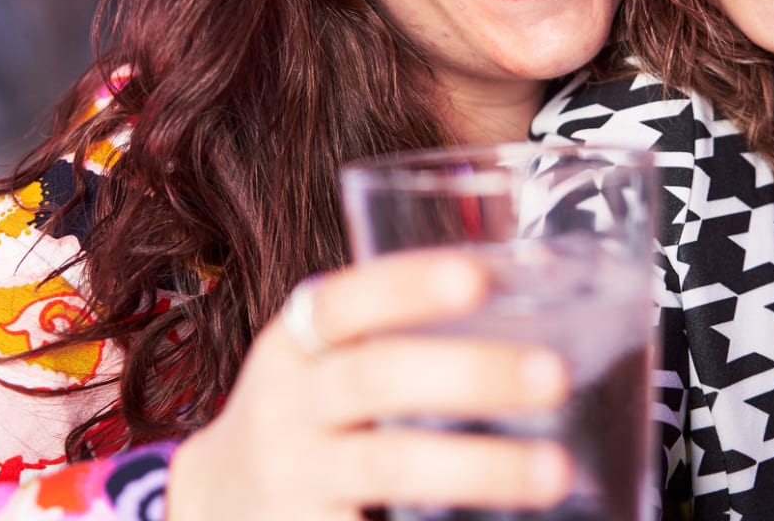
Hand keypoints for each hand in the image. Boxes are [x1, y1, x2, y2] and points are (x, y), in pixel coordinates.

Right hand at [166, 249, 574, 519]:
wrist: (218, 501)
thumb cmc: (308, 415)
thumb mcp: (322, 362)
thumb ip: (392, 335)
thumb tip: (542, 297)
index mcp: (296, 344)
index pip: (346, 302)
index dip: (409, 287)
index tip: (477, 276)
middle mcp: (288, 406)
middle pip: (377, 380)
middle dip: (470, 374)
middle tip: (554, 376)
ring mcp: (297, 478)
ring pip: (389, 466)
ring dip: (478, 467)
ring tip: (555, 471)